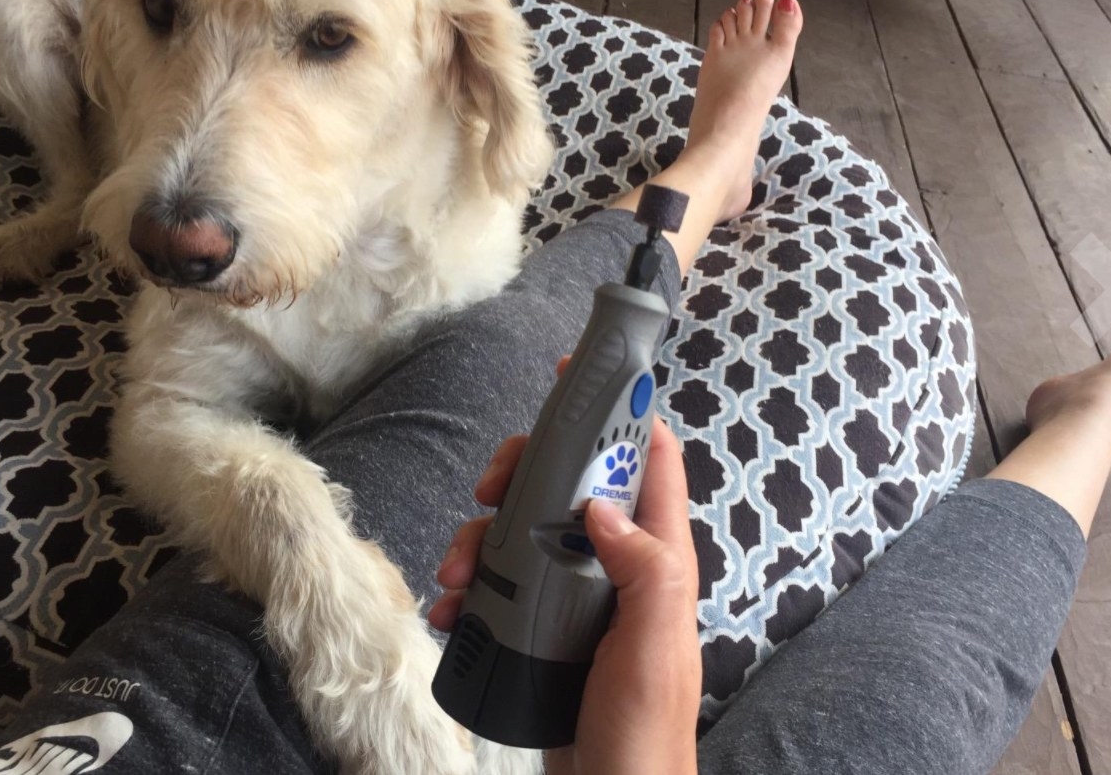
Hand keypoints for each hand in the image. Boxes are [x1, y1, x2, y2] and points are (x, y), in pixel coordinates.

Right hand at [430, 381, 700, 774]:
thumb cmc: (643, 728)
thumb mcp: (654, 646)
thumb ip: (645, 570)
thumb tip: (603, 507)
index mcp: (659, 557)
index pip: (650, 458)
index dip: (620, 408)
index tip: (571, 381)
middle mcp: (621, 564)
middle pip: (573, 482)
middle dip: (526, 473)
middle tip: (489, 489)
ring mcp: (581, 592)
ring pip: (529, 527)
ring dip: (484, 534)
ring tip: (455, 570)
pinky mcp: (547, 622)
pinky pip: (505, 578)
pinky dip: (474, 581)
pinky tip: (451, 602)